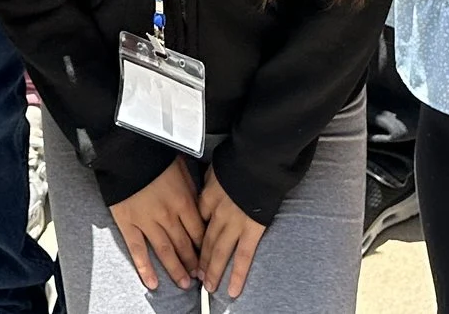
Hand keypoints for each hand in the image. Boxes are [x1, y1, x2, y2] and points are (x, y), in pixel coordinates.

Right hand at [108, 157, 202, 292]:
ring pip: (165, 251)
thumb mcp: (181, 166)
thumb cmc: (154, 153)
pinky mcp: (127, 222)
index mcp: (183, 200)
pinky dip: (145, 268)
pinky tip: (153, 283)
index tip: (209, 258)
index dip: (205, 247)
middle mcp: (168, 215)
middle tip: (200, 278)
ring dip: (176, 269)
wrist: (124, 148)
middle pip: (184, 244)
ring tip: (184, 284)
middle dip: (194, 263)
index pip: (198, 231)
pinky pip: (137, 249)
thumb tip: (201, 203)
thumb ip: (191, 187)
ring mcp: (147, 221)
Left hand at [197, 166, 266, 298]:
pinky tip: (233, 289)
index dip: (194, 236)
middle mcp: (218, 214)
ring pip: (220, 252)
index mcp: (208, 197)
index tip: (191, 246)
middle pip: (205, 241)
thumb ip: (210, 178)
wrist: (257, 160)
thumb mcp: (216, 166)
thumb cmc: (239, 159)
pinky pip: (244, 256)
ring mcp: (235, 224)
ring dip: (214, 271)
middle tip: (195, 276)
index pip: (197, 220)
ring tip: (209, 287)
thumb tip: (206, 180)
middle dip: (200, 260)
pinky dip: (238, 274)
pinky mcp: (252, 230)